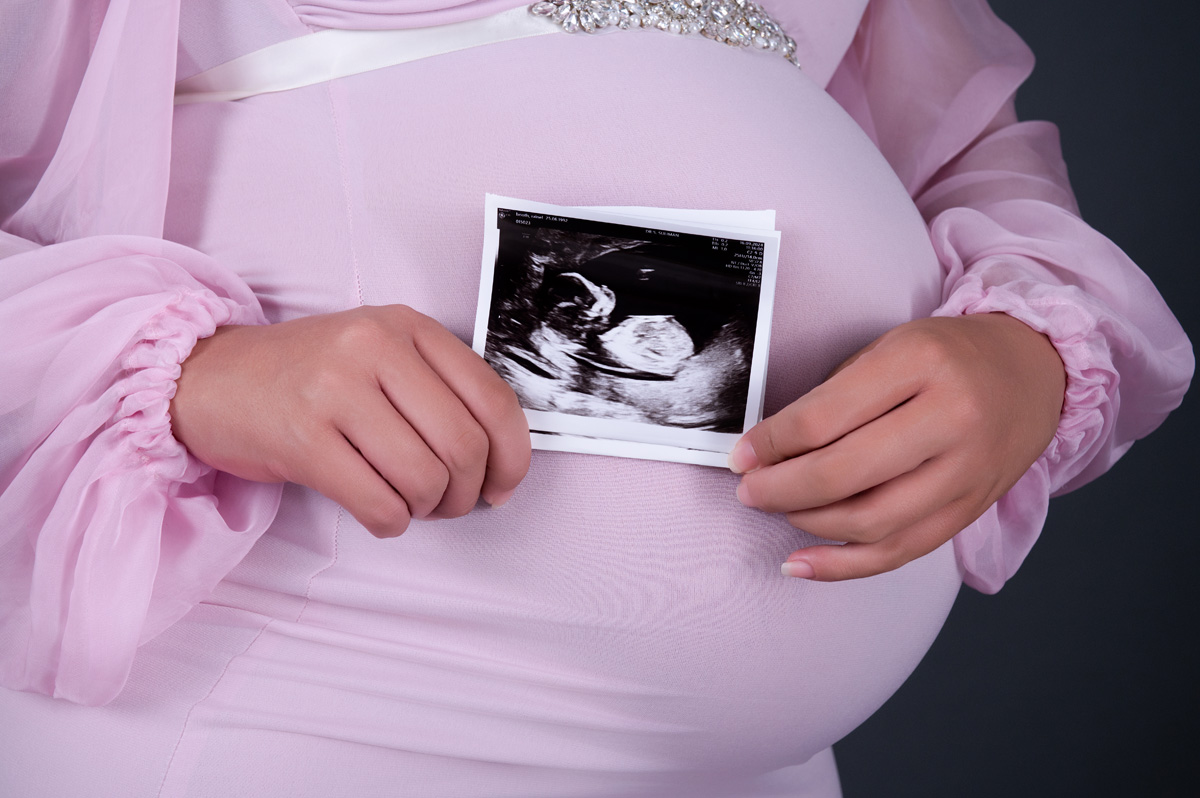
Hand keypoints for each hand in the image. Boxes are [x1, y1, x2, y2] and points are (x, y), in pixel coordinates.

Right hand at [170, 305, 530, 536]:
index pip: (492, 398)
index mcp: (407, 326)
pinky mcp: (301, 438)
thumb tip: (501, 461)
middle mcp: (374, 347)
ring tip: (411, 504)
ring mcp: (335, 390)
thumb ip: (440, 389)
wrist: (208, 378)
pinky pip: (377, 503)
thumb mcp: (380, 353)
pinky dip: (391, 522)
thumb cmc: (308, 375)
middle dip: (467, 492)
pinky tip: (380, 511)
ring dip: (427, 509)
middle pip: (463, 445)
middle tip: (451, 502)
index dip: (512, 455)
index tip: (504, 484)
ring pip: (424, 478)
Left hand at [730, 313, 1065, 580]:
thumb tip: (769, 450)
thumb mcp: (889, 349)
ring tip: (778, 510)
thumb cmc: (949, 355)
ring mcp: (967, 470)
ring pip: (871, 521)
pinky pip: (900, 552)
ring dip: (808, 524)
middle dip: (780, 489)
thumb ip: (834, 397)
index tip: (742, 456)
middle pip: (844, 474)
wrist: (1033, 369)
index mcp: (920, 361)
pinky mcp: (972, 509)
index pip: (825, 417)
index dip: (771, 444)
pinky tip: (802, 563)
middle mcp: (951, 417)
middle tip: (749, 490)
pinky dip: (844, 566)